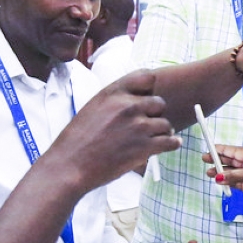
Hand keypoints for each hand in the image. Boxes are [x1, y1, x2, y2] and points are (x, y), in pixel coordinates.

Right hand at [54, 69, 180, 190]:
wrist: (70, 166)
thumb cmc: (76, 140)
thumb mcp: (92, 108)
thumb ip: (114, 101)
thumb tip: (133, 101)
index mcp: (113, 93)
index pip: (146, 77)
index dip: (149, 89)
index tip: (146, 98)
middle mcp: (128, 106)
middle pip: (159, 102)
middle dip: (156, 114)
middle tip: (149, 125)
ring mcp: (138, 126)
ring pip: (166, 124)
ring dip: (163, 132)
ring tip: (156, 139)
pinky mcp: (145, 147)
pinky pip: (171, 141)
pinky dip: (172, 144)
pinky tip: (169, 145)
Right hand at [208, 145, 242, 221]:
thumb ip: (235, 176)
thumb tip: (218, 177)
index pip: (236, 151)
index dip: (223, 149)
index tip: (211, 148)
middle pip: (232, 160)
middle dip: (219, 159)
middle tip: (205, 158)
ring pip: (232, 172)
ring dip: (221, 172)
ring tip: (209, 172)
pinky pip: (234, 182)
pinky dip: (226, 182)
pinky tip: (218, 182)